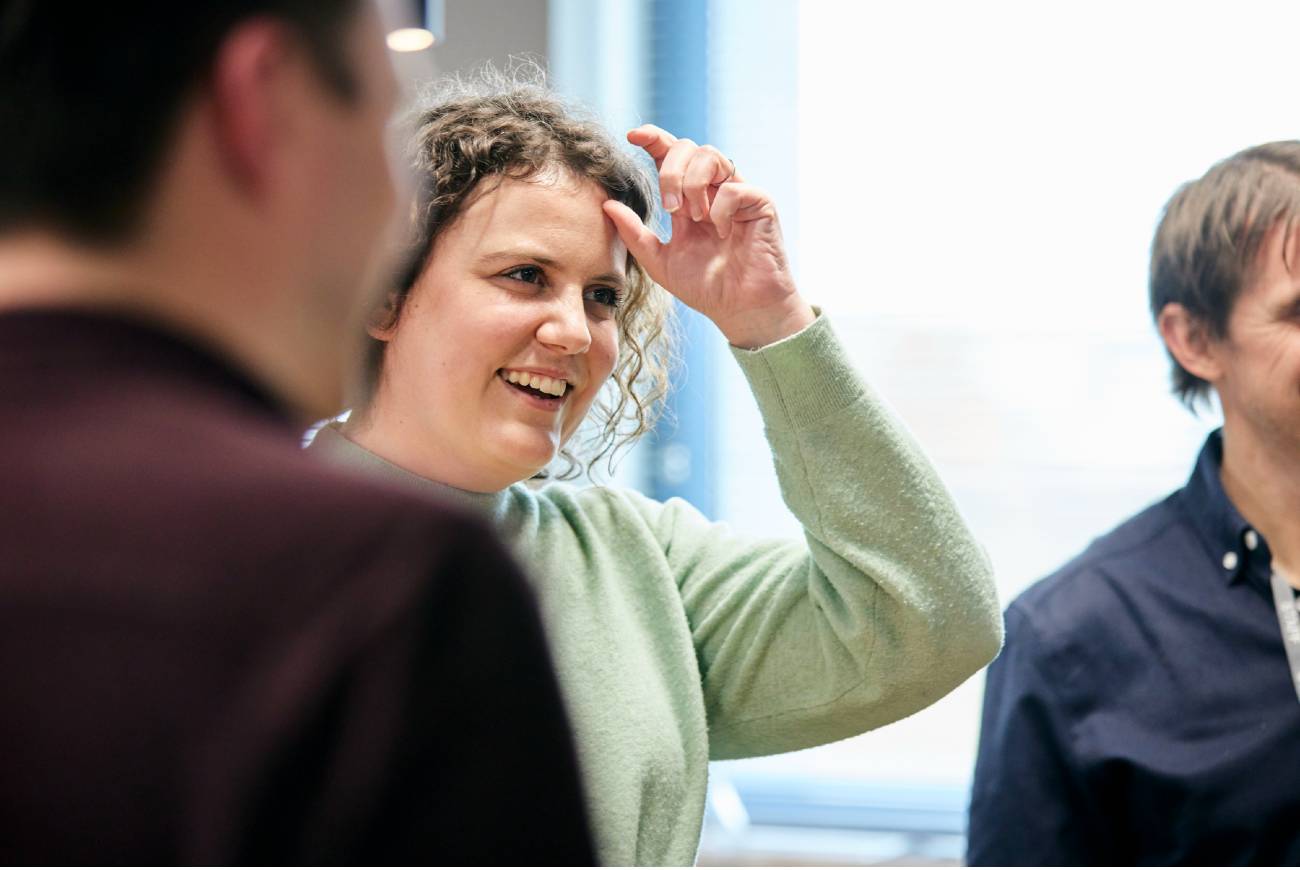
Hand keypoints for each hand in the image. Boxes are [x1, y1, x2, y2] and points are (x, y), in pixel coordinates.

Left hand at [602, 125, 814, 348]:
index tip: (633, 136)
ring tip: (694, 217)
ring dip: (693, 184)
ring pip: (711, 155)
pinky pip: (733, 188)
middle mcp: (712, 190)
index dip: (654, 139)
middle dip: (671, 171)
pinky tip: (722, 232)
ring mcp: (737, 194)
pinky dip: (720, 208)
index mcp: (688, 199)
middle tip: (669, 207)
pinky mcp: (760, 203)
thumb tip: (607, 205)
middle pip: (688, 147)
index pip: (670, 156)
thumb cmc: (706, 288)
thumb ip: (634, 234)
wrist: (741, 310)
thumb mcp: (659, 261)